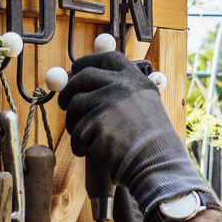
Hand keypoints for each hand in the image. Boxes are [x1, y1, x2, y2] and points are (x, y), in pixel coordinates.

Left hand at [56, 51, 208, 215]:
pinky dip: (79, 144)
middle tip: (63, 103)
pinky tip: (90, 151)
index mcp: (135, 79)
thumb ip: (119, 92)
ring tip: (85, 137)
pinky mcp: (97, 123)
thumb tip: (82, 85)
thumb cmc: (151, 141)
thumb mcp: (144, 105)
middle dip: (68, 90)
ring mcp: (109, 103)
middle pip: (83, 77)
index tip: (76, 71)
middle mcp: (122, 86)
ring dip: (73, 122)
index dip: (87, 62)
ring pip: (75, 104)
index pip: (106, 58)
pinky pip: (77, 131)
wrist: (157, 163)